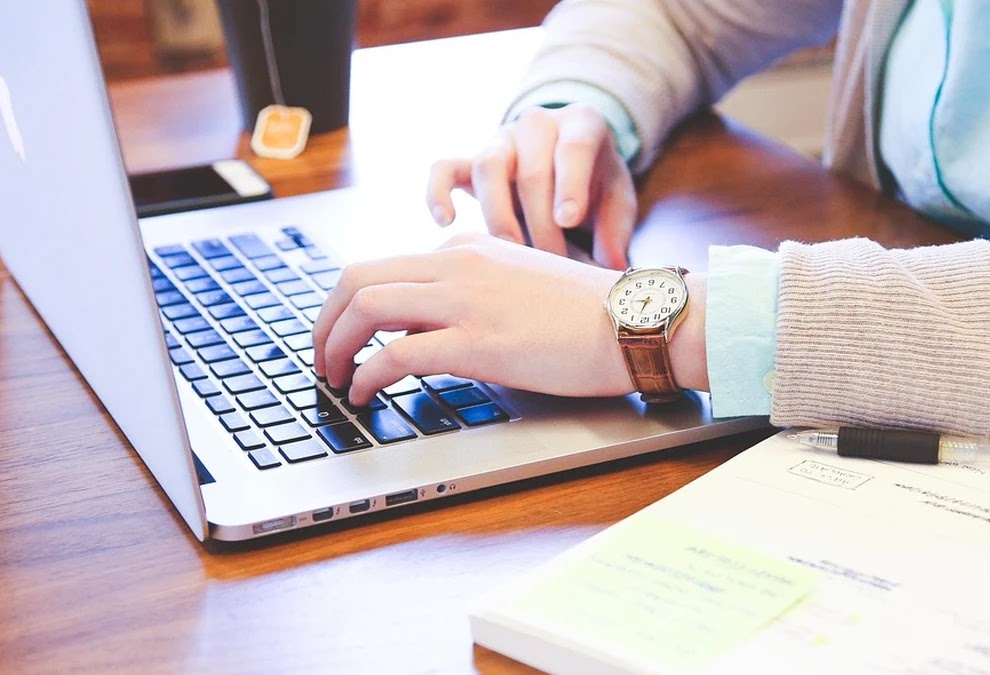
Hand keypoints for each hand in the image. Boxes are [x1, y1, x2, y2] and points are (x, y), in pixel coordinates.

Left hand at [312, 233, 634, 406]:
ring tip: (334, 378)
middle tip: (321, 357)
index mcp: (467, 250)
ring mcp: (466, 300)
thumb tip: (425, 329)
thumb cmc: (589, 313)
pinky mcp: (477, 342)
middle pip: (358, 278)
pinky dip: (366, 376)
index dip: (350, 306)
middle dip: (325, 321)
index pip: (385, 267)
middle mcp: (457, 264)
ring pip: (366, 307)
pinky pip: (396, 354)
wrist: (635, 321)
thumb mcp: (519, 284)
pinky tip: (365, 395)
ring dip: (334, 345)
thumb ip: (471, 294)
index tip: (344, 335)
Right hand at [425, 104, 636, 269]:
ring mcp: (501, 141)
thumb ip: (616, 230)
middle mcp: (538, 124)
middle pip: (531, 170)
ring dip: (499, 215)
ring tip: (511, 252)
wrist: (569, 161)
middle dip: (541, 222)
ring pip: (488, 167)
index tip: (568, 220)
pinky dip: (438, 192)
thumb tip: (611, 267)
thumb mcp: (618, 200)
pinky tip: (445, 222)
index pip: (573, 148)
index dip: (570, 184)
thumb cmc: (596, 184)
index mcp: (582, 124)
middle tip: (552, 262)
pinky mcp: (470, 160)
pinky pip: (444, 168)